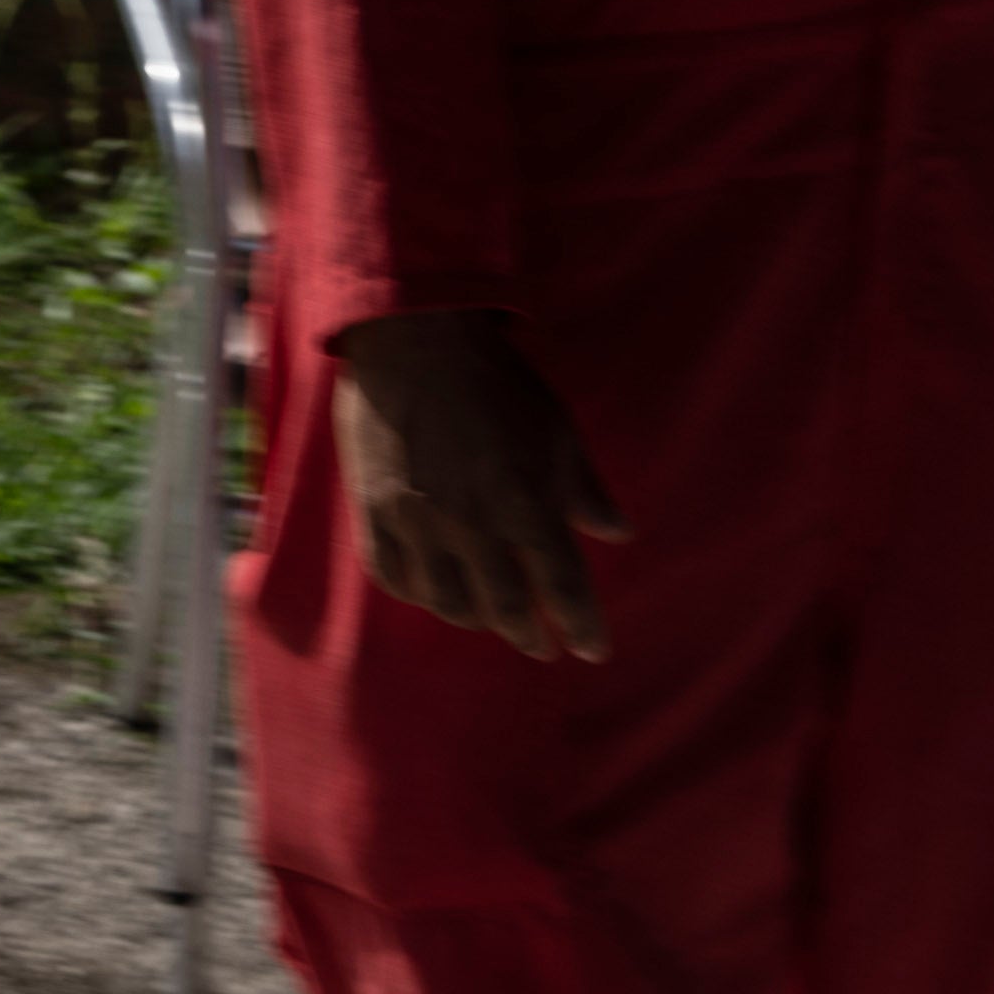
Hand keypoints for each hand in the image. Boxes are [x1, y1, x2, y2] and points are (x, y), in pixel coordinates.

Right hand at [332, 310, 626, 660]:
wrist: (414, 342)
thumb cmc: (496, 383)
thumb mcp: (558, 430)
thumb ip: (586, 489)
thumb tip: (619, 533)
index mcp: (526, 505)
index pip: (564, 587)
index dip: (583, 626)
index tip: (594, 650)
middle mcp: (472, 525)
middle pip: (505, 608)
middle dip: (529, 636)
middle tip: (542, 647)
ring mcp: (417, 522)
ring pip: (446, 602)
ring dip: (474, 619)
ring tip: (488, 619)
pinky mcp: (373, 511)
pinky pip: (393, 575)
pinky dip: (417, 593)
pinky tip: (431, 592)